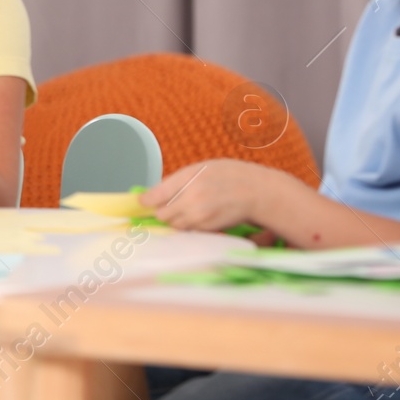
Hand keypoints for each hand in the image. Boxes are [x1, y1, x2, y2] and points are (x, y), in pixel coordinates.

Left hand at [143, 159, 281, 232]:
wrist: (256, 191)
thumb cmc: (229, 175)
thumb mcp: (200, 168)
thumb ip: (177, 181)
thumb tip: (155, 192)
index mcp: (187, 179)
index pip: (155, 196)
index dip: (145, 201)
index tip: (142, 202)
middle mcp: (191, 199)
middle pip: (162, 215)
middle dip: (161, 211)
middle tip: (165, 206)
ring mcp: (200, 216)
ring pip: (174, 225)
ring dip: (174, 220)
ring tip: (185, 210)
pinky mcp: (208, 228)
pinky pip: (189, 230)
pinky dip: (188, 226)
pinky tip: (197, 216)